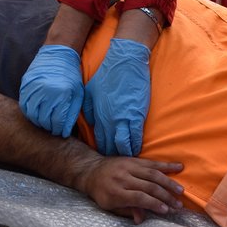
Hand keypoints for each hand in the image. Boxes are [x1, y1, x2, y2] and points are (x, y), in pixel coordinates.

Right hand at [18, 45, 83, 136]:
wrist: (58, 54)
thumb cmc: (71, 75)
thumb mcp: (77, 94)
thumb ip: (72, 113)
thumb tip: (65, 132)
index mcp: (61, 93)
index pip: (56, 121)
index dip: (58, 130)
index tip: (60, 132)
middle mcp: (46, 90)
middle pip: (43, 119)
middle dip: (48, 128)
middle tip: (52, 129)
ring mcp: (34, 86)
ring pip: (31, 114)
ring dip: (37, 122)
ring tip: (44, 123)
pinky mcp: (26, 84)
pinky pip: (23, 104)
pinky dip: (28, 112)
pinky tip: (35, 114)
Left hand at [73, 155, 183, 223]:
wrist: (91, 170)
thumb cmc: (101, 192)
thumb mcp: (110, 206)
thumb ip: (127, 211)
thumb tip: (141, 219)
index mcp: (116, 192)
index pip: (139, 198)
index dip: (154, 204)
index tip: (167, 210)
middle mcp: (123, 178)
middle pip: (149, 187)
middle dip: (165, 196)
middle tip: (178, 205)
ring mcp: (129, 167)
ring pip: (152, 174)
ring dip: (169, 182)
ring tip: (180, 191)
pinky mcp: (134, 159)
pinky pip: (152, 162)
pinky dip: (166, 165)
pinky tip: (178, 167)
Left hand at [81, 38, 151, 156]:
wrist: (125, 62)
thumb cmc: (107, 75)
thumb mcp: (90, 91)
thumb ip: (88, 109)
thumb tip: (89, 122)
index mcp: (98, 114)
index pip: (100, 140)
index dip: (102, 149)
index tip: (104, 156)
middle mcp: (111, 120)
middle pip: (111, 146)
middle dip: (113, 154)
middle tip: (115, 163)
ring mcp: (124, 119)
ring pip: (124, 145)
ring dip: (125, 153)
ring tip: (126, 160)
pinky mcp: (138, 115)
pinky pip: (136, 137)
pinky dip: (135, 145)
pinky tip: (135, 151)